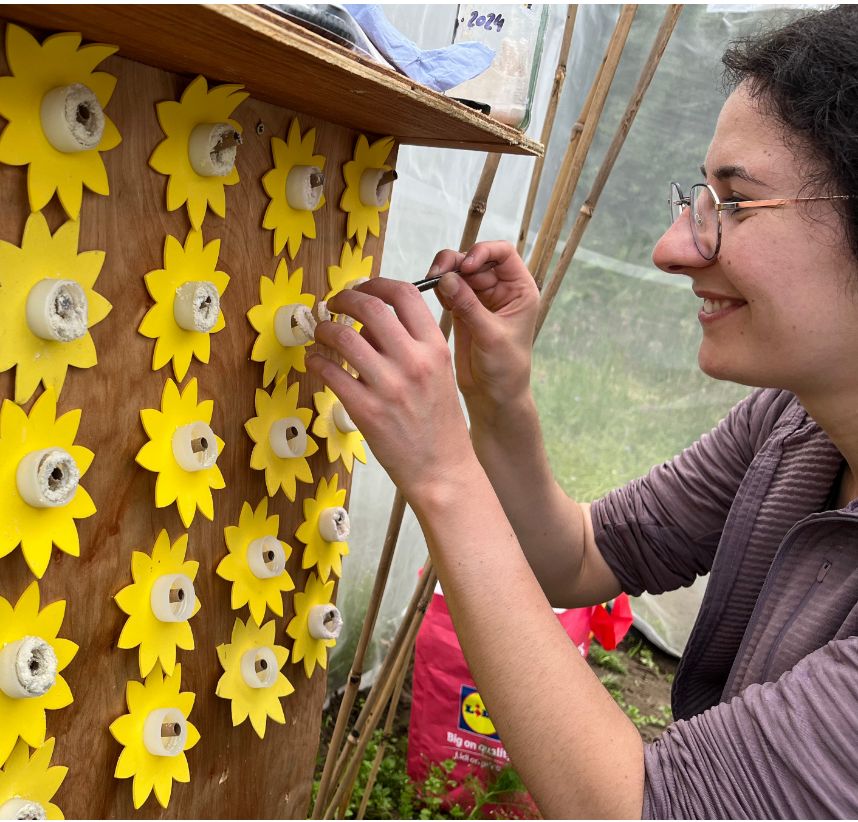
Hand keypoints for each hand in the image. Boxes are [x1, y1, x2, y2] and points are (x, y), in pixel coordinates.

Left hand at [306, 278, 473, 501]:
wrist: (443, 468)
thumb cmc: (438, 421)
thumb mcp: (438, 373)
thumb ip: (408, 344)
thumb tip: (367, 324)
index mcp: (435, 347)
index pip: (404, 294)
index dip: (375, 283)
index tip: (360, 288)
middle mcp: (414, 362)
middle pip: (369, 307)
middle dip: (344, 298)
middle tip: (333, 304)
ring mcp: (389, 387)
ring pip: (342, 338)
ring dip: (323, 329)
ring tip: (320, 332)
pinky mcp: (366, 411)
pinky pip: (330, 374)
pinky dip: (316, 362)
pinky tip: (315, 361)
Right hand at [429, 241, 539, 413]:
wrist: (493, 395)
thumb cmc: (506, 369)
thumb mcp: (491, 336)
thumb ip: (469, 306)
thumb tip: (447, 279)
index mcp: (519, 290)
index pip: (503, 253)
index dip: (483, 252)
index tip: (466, 266)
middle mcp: (500, 289)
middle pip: (475, 259)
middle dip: (455, 263)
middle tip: (436, 274)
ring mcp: (480, 298)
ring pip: (458, 272)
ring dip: (443, 273)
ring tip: (430, 283)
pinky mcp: (462, 309)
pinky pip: (447, 289)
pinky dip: (438, 288)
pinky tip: (433, 297)